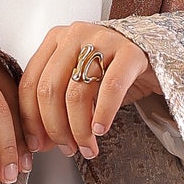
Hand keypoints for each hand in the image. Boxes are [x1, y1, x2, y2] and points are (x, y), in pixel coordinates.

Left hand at [18, 23, 160, 160]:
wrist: (153, 58)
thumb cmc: (111, 73)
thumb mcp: (78, 87)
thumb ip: (56, 109)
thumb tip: (40, 143)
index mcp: (54, 40)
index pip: (30, 84)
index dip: (30, 120)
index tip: (37, 144)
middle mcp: (74, 35)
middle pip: (50, 90)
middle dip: (56, 128)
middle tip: (67, 148)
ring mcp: (102, 39)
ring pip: (77, 92)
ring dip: (80, 129)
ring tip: (87, 146)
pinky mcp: (130, 51)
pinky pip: (110, 88)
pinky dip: (103, 113)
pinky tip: (101, 129)